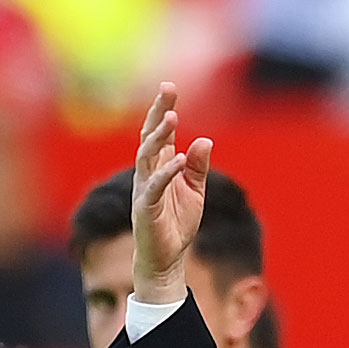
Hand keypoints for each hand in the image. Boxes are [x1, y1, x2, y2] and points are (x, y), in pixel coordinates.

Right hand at [134, 83, 212, 304]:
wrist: (166, 260)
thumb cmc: (177, 225)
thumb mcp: (195, 192)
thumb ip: (199, 167)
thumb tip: (204, 140)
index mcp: (159, 167)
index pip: (159, 133)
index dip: (162, 109)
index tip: (169, 87)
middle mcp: (147, 174)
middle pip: (149, 137)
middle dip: (157, 113)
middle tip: (167, 91)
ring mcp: (144, 190)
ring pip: (146, 156)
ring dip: (158, 137)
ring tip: (172, 119)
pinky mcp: (145, 209)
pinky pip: (154, 186)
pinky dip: (167, 172)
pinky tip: (180, 159)